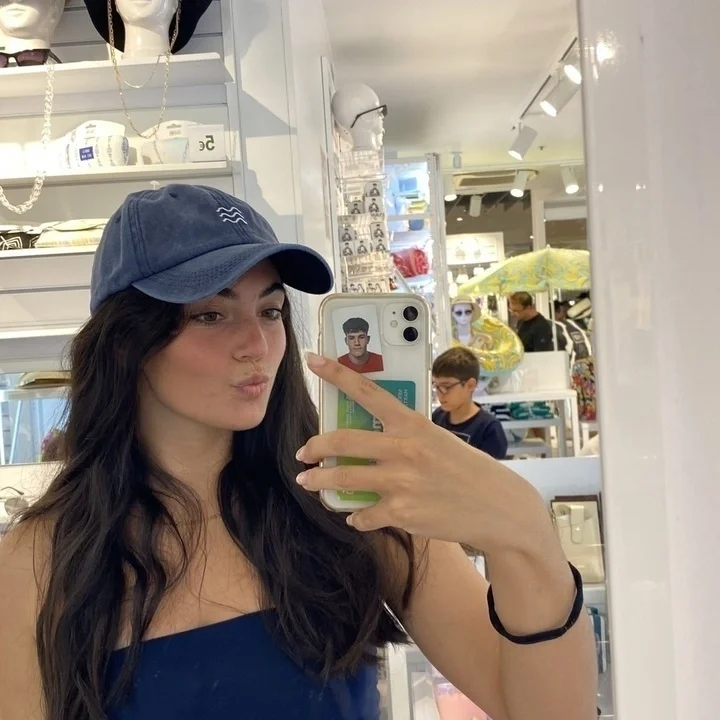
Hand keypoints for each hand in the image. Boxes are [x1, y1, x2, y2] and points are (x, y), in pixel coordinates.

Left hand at [296, 353, 551, 551]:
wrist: (497, 507)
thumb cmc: (467, 468)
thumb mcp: (437, 439)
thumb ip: (403, 436)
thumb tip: (366, 440)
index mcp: (412, 423)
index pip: (367, 391)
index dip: (336, 374)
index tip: (313, 360)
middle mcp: (403, 449)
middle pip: (341, 441)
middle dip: (314, 447)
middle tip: (303, 453)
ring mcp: (400, 483)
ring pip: (342, 481)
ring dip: (318, 483)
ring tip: (307, 483)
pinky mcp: (401, 513)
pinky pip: (363, 515)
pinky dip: (357, 516)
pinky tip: (359, 516)